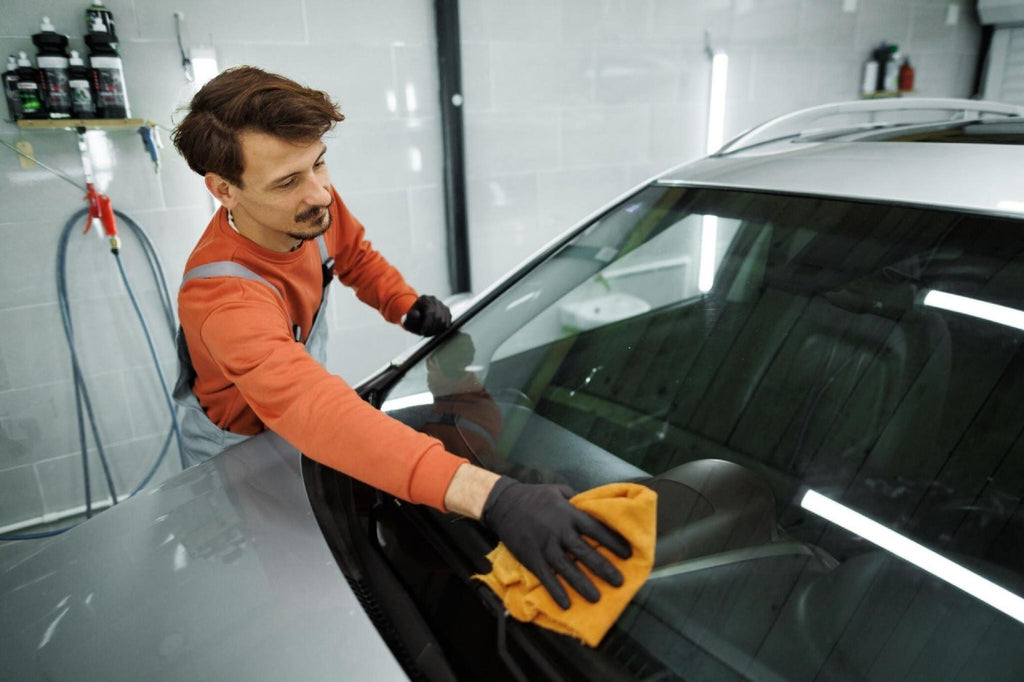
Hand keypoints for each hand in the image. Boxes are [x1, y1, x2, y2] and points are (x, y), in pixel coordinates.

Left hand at [403, 295, 451, 335]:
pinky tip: (434, 330)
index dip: (427, 324)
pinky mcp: (447, 312)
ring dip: (436, 330)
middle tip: (425, 334)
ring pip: (444, 321)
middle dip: (431, 329)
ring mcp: (442, 305)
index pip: (430, 312)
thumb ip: (411, 317)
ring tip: (428, 332)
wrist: (418, 315)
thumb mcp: (408, 318)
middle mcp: (435, 300)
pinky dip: (441, 330)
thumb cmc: (413, 318)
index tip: (423, 332)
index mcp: (424, 299)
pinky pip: (447, 323)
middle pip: (438, 317)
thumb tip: (417, 314)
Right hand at [480, 477, 631, 608]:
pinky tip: (566, 604)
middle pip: (585, 553)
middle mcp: (559, 531)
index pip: (596, 529)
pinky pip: (546, 577)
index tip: (627, 554)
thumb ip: (578, 501)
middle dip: (603, 568)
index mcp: (569, 514)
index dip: (613, 542)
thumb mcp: (558, 491)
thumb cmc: (534, 496)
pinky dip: (556, 591)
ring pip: (567, 568)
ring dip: (583, 585)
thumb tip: (597, 508)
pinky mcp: (531, 557)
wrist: (504, 503)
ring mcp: (545, 546)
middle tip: (619, 582)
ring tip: (597, 598)